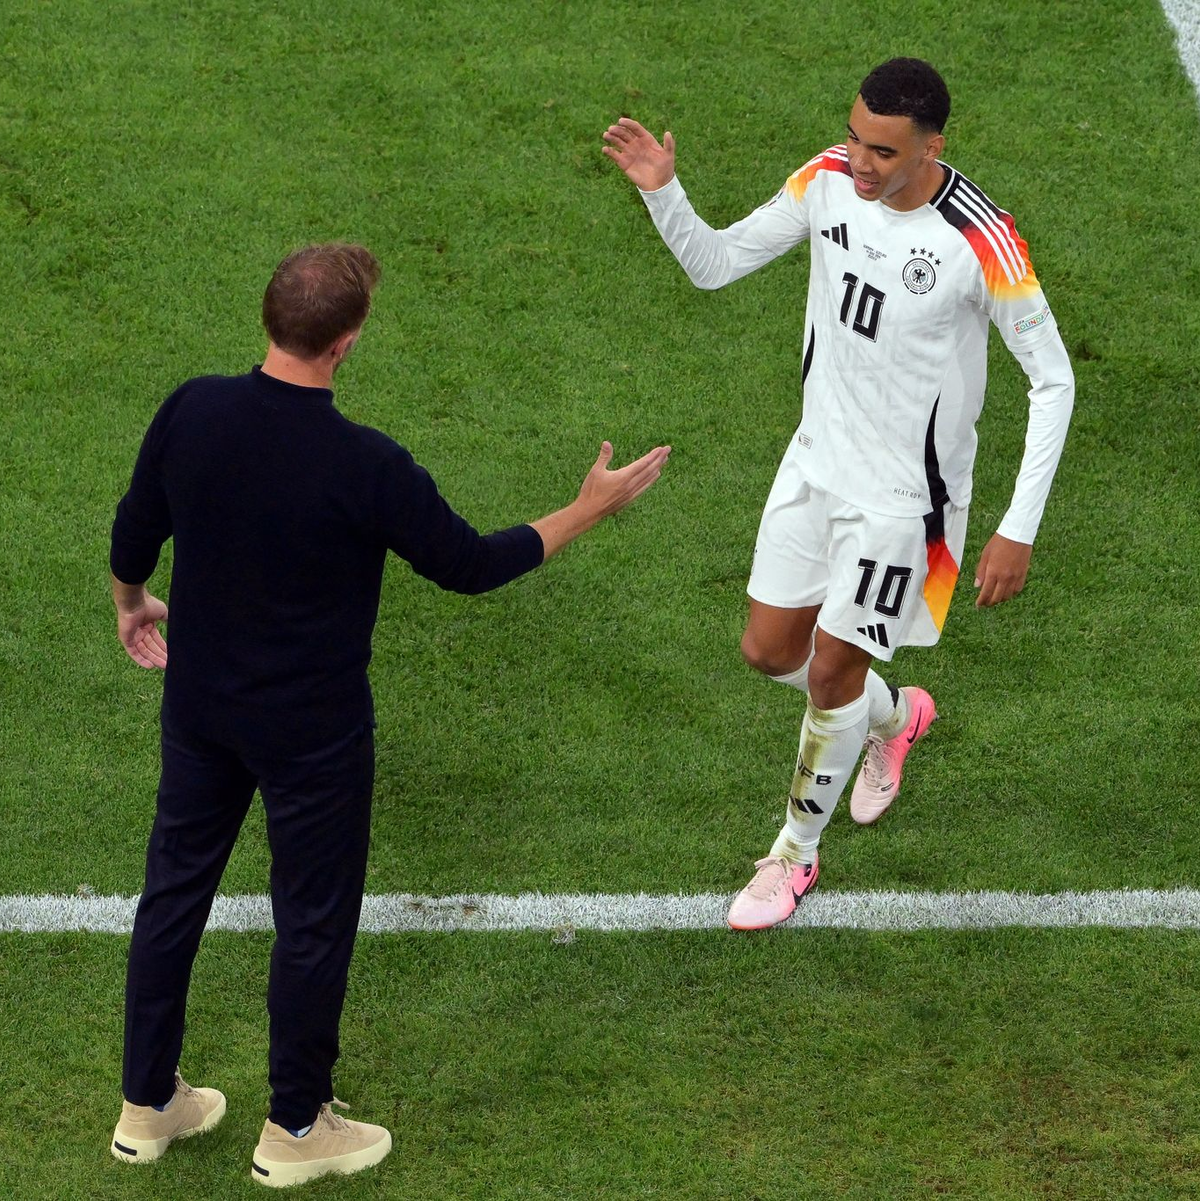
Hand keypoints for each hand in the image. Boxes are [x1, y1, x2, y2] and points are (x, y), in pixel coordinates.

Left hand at [117, 592, 168, 667]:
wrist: (135, 601)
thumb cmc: (148, 604)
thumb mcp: (163, 613)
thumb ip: (168, 620)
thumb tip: (176, 626)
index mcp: (147, 625)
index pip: (156, 640)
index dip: (163, 648)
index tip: (171, 655)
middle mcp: (139, 632)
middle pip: (150, 647)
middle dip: (160, 655)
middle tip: (168, 664)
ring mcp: (132, 636)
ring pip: (143, 651)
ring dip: (153, 659)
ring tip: (163, 666)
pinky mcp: (126, 639)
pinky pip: (133, 652)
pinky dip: (140, 659)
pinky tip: (150, 666)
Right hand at [530, 441, 670, 559]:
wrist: (590, 511)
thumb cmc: (591, 490)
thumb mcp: (596, 471)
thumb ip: (604, 456)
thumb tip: (607, 443)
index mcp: (623, 477)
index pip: (643, 464)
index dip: (653, 455)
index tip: (662, 448)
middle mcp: (630, 485)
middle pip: (649, 470)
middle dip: (659, 459)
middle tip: (668, 449)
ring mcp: (631, 493)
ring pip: (649, 478)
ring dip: (658, 468)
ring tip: (665, 460)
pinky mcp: (630, 498)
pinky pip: (645, 487)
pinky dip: (652, 480)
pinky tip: (656, 475)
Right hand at [601, 117, 675, 191]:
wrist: (658, 185)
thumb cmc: (665, 169)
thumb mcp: (668, 156)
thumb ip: (669, 144)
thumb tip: (668, 133)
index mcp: (646, 139)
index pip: (635, 128)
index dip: (628, 123)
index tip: (620, 121)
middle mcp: (636, 144)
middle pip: (625, 133)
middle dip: (617, 130)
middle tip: (611, 129)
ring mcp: (629, 153)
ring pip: (618, 142)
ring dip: (611, 137)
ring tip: (606, 135)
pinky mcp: (624, 163)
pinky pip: (614, 155)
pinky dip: (609, 151)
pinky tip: (605, 149)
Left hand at [974, 534, 1032, 607]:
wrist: (1017, 535)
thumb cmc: (998, 543)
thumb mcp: (984, 555)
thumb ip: (980, 572)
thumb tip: (977, 586)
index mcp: (993, 572)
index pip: (986, 593)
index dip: (981, 601)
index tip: (978, 605)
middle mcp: (1005, 577)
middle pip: (997, 598)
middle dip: (989, 603)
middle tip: (985, 604)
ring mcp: (1015, 577)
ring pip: (1008, 596)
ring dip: (1000, 599)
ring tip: (995, 598)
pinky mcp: (1023, 574)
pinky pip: (1017, 590)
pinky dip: (1011, 593)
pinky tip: (1006, 592)